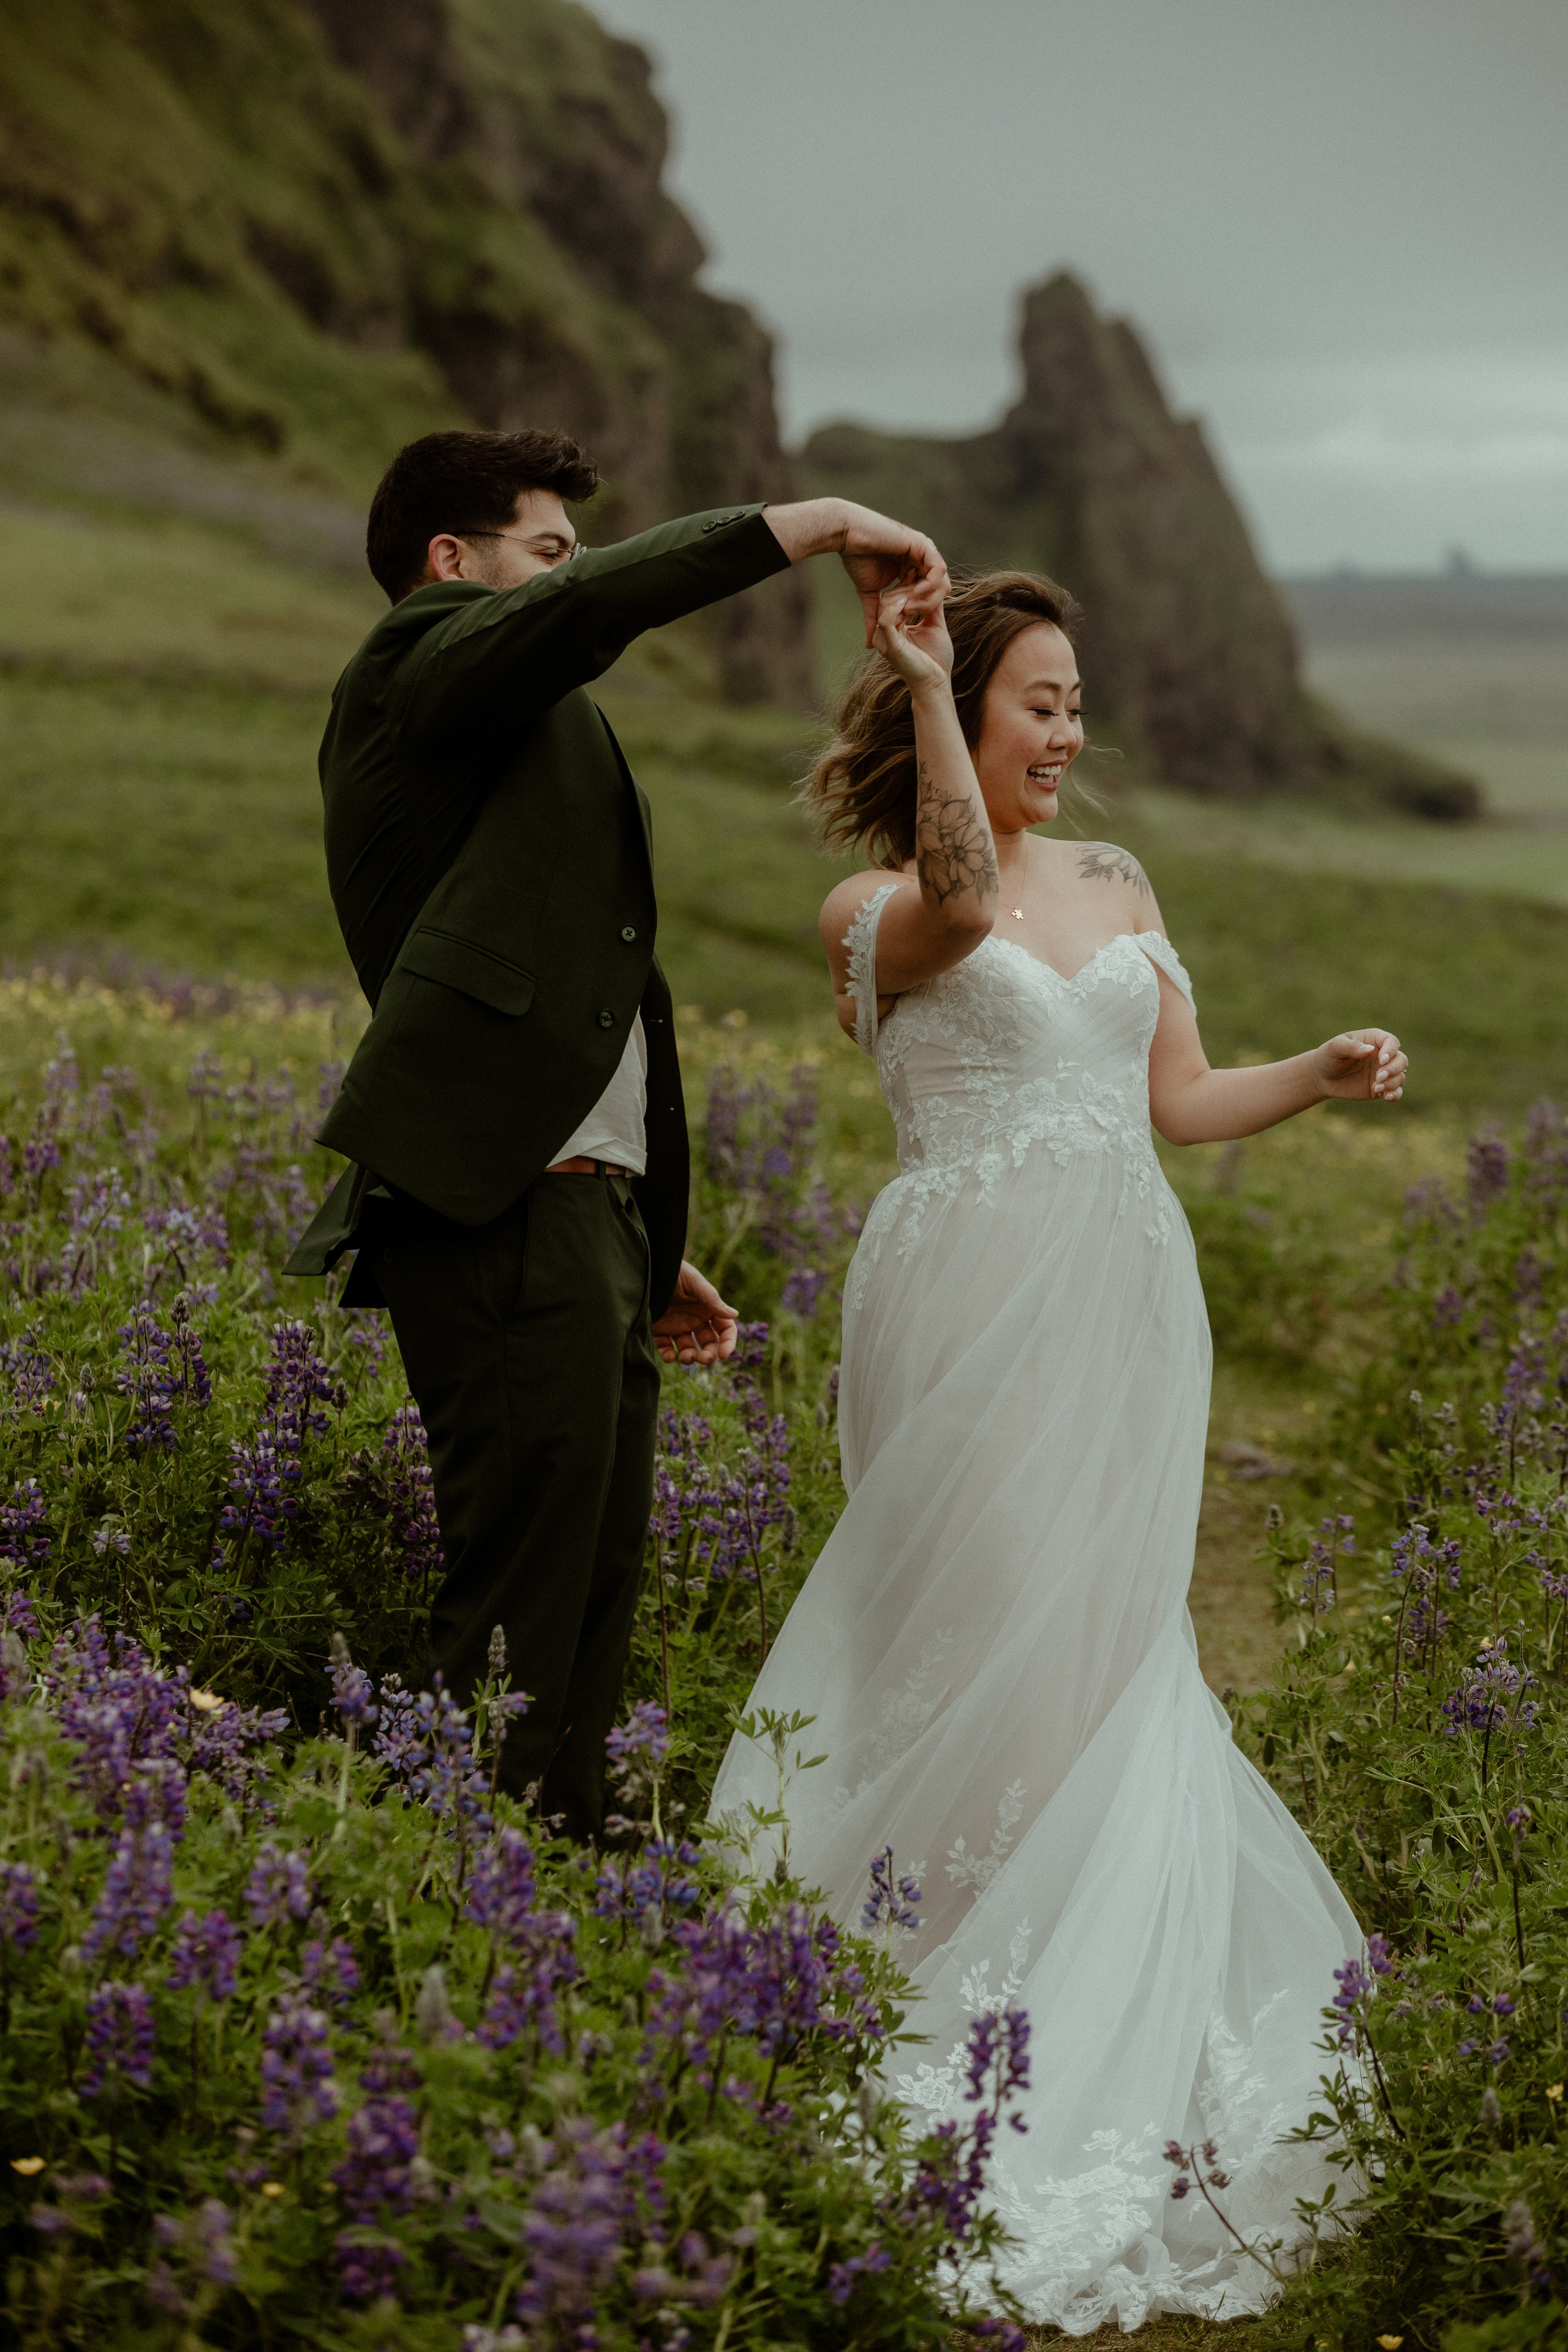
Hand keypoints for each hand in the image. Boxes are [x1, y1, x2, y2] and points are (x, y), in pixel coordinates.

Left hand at [653, 1261, 738, 1365]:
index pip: (725, 1329)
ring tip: (685, 1357)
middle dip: (708, 1354)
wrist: (646, 1267)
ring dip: (689, 1357)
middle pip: (709, 1343)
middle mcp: (695, 1320)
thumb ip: (712, 1299)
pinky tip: (670, 1356)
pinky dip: (669, 1355)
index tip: (724, 1354)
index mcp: (708, 1308)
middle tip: (703, 1359)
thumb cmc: (673, 1270)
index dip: (728, 1343)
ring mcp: (677, 1326)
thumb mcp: (693, 1282)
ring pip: (688, 1349)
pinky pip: (666, 1348)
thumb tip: (735, 1314)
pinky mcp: (659, 1330)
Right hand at [760, 499, 947, 642]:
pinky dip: (929, 584)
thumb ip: (875, 616)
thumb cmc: (856, 559)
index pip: (930, 595)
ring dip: (929, 598)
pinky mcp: (923, 545)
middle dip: (928, 606)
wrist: (849, 536)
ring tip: (912, 606)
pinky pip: (938, 569)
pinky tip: (915, 593)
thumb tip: (870, 644)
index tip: (904, 619)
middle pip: (941, 589)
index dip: (921, 610)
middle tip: (910, 615)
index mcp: (914, 568)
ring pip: (942, 581)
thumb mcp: (869, 595)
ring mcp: (925, 550)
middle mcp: (923, 558)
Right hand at [871, 585, 953, 693]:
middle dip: (907, 588)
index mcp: (892, 628)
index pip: (892, 598)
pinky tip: (911, 603)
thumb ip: (931, 607)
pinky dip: (898, 608)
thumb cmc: (936, 659)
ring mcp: (884, 640)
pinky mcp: (890, 646)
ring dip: (905, 596)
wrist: (936, 684)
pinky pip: (886, 620)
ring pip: (885, 605)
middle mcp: (883, 633)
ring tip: (921, 594)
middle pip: (887, 598)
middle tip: (923, 583)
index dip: (907, 586)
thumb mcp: (935, 625)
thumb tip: (935, 586)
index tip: (921, 577)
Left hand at [1313, 1029, 1406, 1101]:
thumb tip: (1370, 1050)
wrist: (1322, 1077)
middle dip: (1393, 1068)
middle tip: (1378, 1076)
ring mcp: (1383, 1072)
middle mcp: (1382, 1056)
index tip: (1381, 1060)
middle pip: (1401, 1059)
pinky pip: (1396, 1091)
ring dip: (1392, 1082)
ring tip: (1376, 1087)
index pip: (1391, 1042)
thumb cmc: (1328, 1056)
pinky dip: (1395, 1094)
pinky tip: (1386, 1096)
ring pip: (1400, 1076)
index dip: (1390, 1050)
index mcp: (1374, 1040)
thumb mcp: (1335, 1048)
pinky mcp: (1381, 1087)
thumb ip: (1351, 1046)